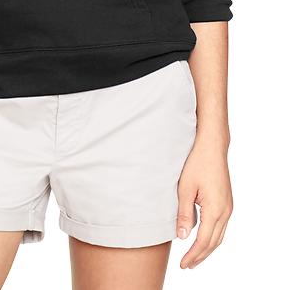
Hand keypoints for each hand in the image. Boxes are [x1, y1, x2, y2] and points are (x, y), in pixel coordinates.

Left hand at [177, 137, 232, 268]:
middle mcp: (226, 211)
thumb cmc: (196, 163)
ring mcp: (228, 206)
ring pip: (219, 235)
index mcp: (215, 209)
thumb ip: (184, 214)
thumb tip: (183, 237)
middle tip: (187, 265)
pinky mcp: (226, 201)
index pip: (204, 241)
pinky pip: (221, 226)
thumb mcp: (185, 188)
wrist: (212, 146)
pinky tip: (203, 238)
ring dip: (207, 248)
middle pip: (214, 242)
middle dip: (200, 256)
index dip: (193, 255)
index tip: (182, 264)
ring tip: (194, 257)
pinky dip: (212, 236)